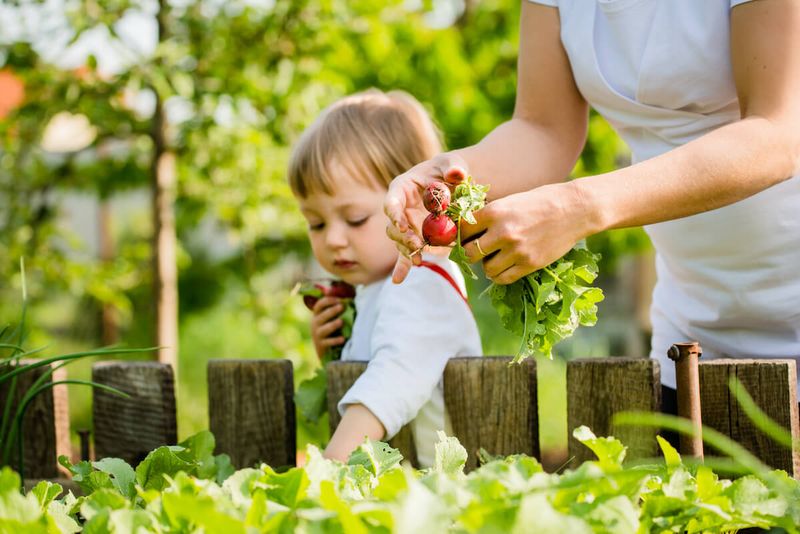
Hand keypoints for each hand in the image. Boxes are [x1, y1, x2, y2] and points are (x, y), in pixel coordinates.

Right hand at [310, 296, 345, 358]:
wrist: (326, 350)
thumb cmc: (332, 329)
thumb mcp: (331, 318)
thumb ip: (337, 307)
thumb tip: (347, 296)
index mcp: (317, 315)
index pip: (319, 305)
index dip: (328, 301)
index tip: (339, 299)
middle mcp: (315, 323)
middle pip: (322, 316)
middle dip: (331, 311)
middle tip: (341, 306)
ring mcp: (317, 334)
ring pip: (324, 329)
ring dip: (332, 325)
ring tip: (341, 321)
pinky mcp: (321, 345)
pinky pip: (328, 342)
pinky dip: (335, 340)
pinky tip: (343, 338)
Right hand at [384, 153, 468, 282]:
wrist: (456, 184)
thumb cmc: (450, 169)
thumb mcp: (454, 163)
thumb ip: (455, 167)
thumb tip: (457, 174)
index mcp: (402, 188)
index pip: (392, 201)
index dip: (394, 213)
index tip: (402, 225)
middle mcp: (400, 208)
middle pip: (393, 225)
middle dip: (403, 237)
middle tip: (416, 244)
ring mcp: (407, 225)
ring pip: (399, 241)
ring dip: (407, 251)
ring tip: (419, 260)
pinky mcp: (416, 238)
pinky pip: (406, 254)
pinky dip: (403, 266)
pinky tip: (399, 279)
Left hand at [459, 181, 592, 284]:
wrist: (575, 209)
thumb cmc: (541, 201)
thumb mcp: (510, 201)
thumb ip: (490, 215)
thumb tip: (467, 228)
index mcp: (495, 212)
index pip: (462, 229)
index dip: (460, 235)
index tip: (464, 237)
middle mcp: (503, 232)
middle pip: (469, 253)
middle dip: (469, 253)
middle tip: (475, 250)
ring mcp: (516, 250)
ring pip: (486, 269)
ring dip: (487, 264)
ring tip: (495, 256)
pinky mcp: (529, 264)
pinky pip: (503, 278)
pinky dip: (500, 275)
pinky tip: (504, 266)